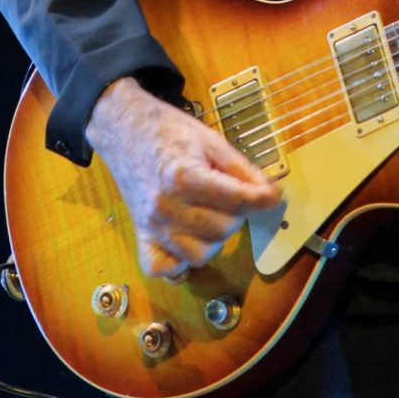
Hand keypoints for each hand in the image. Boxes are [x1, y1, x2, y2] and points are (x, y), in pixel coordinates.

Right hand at [86, 76, 283, 280]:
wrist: (125, 129)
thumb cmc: (168, 132)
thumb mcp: (211, 141)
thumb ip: (241, 170)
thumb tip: (269, 194)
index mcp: (183, 177)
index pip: (237, 201)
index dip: (263, 199)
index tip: (274, 196)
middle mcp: (165, 206)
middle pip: (222, 230)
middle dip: (237, 214)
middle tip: (230, 195)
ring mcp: (152, 225)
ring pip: (200, 254)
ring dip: (213, 238)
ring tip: (209, 213)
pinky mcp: (141, 235)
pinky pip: (162, 268)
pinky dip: (178, 262)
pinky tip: (186, 239)